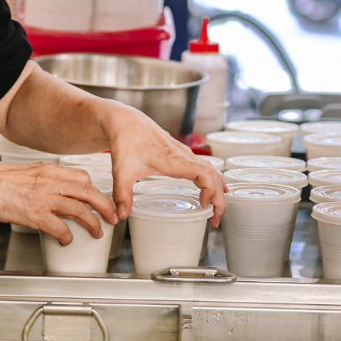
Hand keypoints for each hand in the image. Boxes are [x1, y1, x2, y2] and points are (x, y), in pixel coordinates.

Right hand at [0, 161, 117, 244]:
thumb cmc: (3, 179)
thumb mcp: (32, 171)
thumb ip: (48, 179)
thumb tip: (57, 189)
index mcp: (52, 171)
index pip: (83, 177)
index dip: (94, 189)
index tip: (98, 198)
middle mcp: (53, 183)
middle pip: (89, 193)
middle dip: (105, 206)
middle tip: (112, 216)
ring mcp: (47, 199)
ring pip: (81, 210)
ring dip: (92, 223)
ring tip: (97, 232)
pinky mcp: (37, 215)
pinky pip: (60, 227)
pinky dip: (67, 236)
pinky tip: (67, 240)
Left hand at [100, 101, 226, 225]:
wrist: (124, 120)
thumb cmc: (126, 141)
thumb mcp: (121, 170)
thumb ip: (122, 194)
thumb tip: (121, 216)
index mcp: (173, 159)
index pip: (204, 173)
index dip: (210, 189)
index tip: (204, 205)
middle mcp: (183, 155)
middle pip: (212, 174)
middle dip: (218, 198)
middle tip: (214, 220)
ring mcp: (183, 153)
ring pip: (210, 169)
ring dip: (217, 189)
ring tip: (216, 210)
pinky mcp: (180, 152)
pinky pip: (204, 166)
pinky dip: (211, 180)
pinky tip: (211, 190)